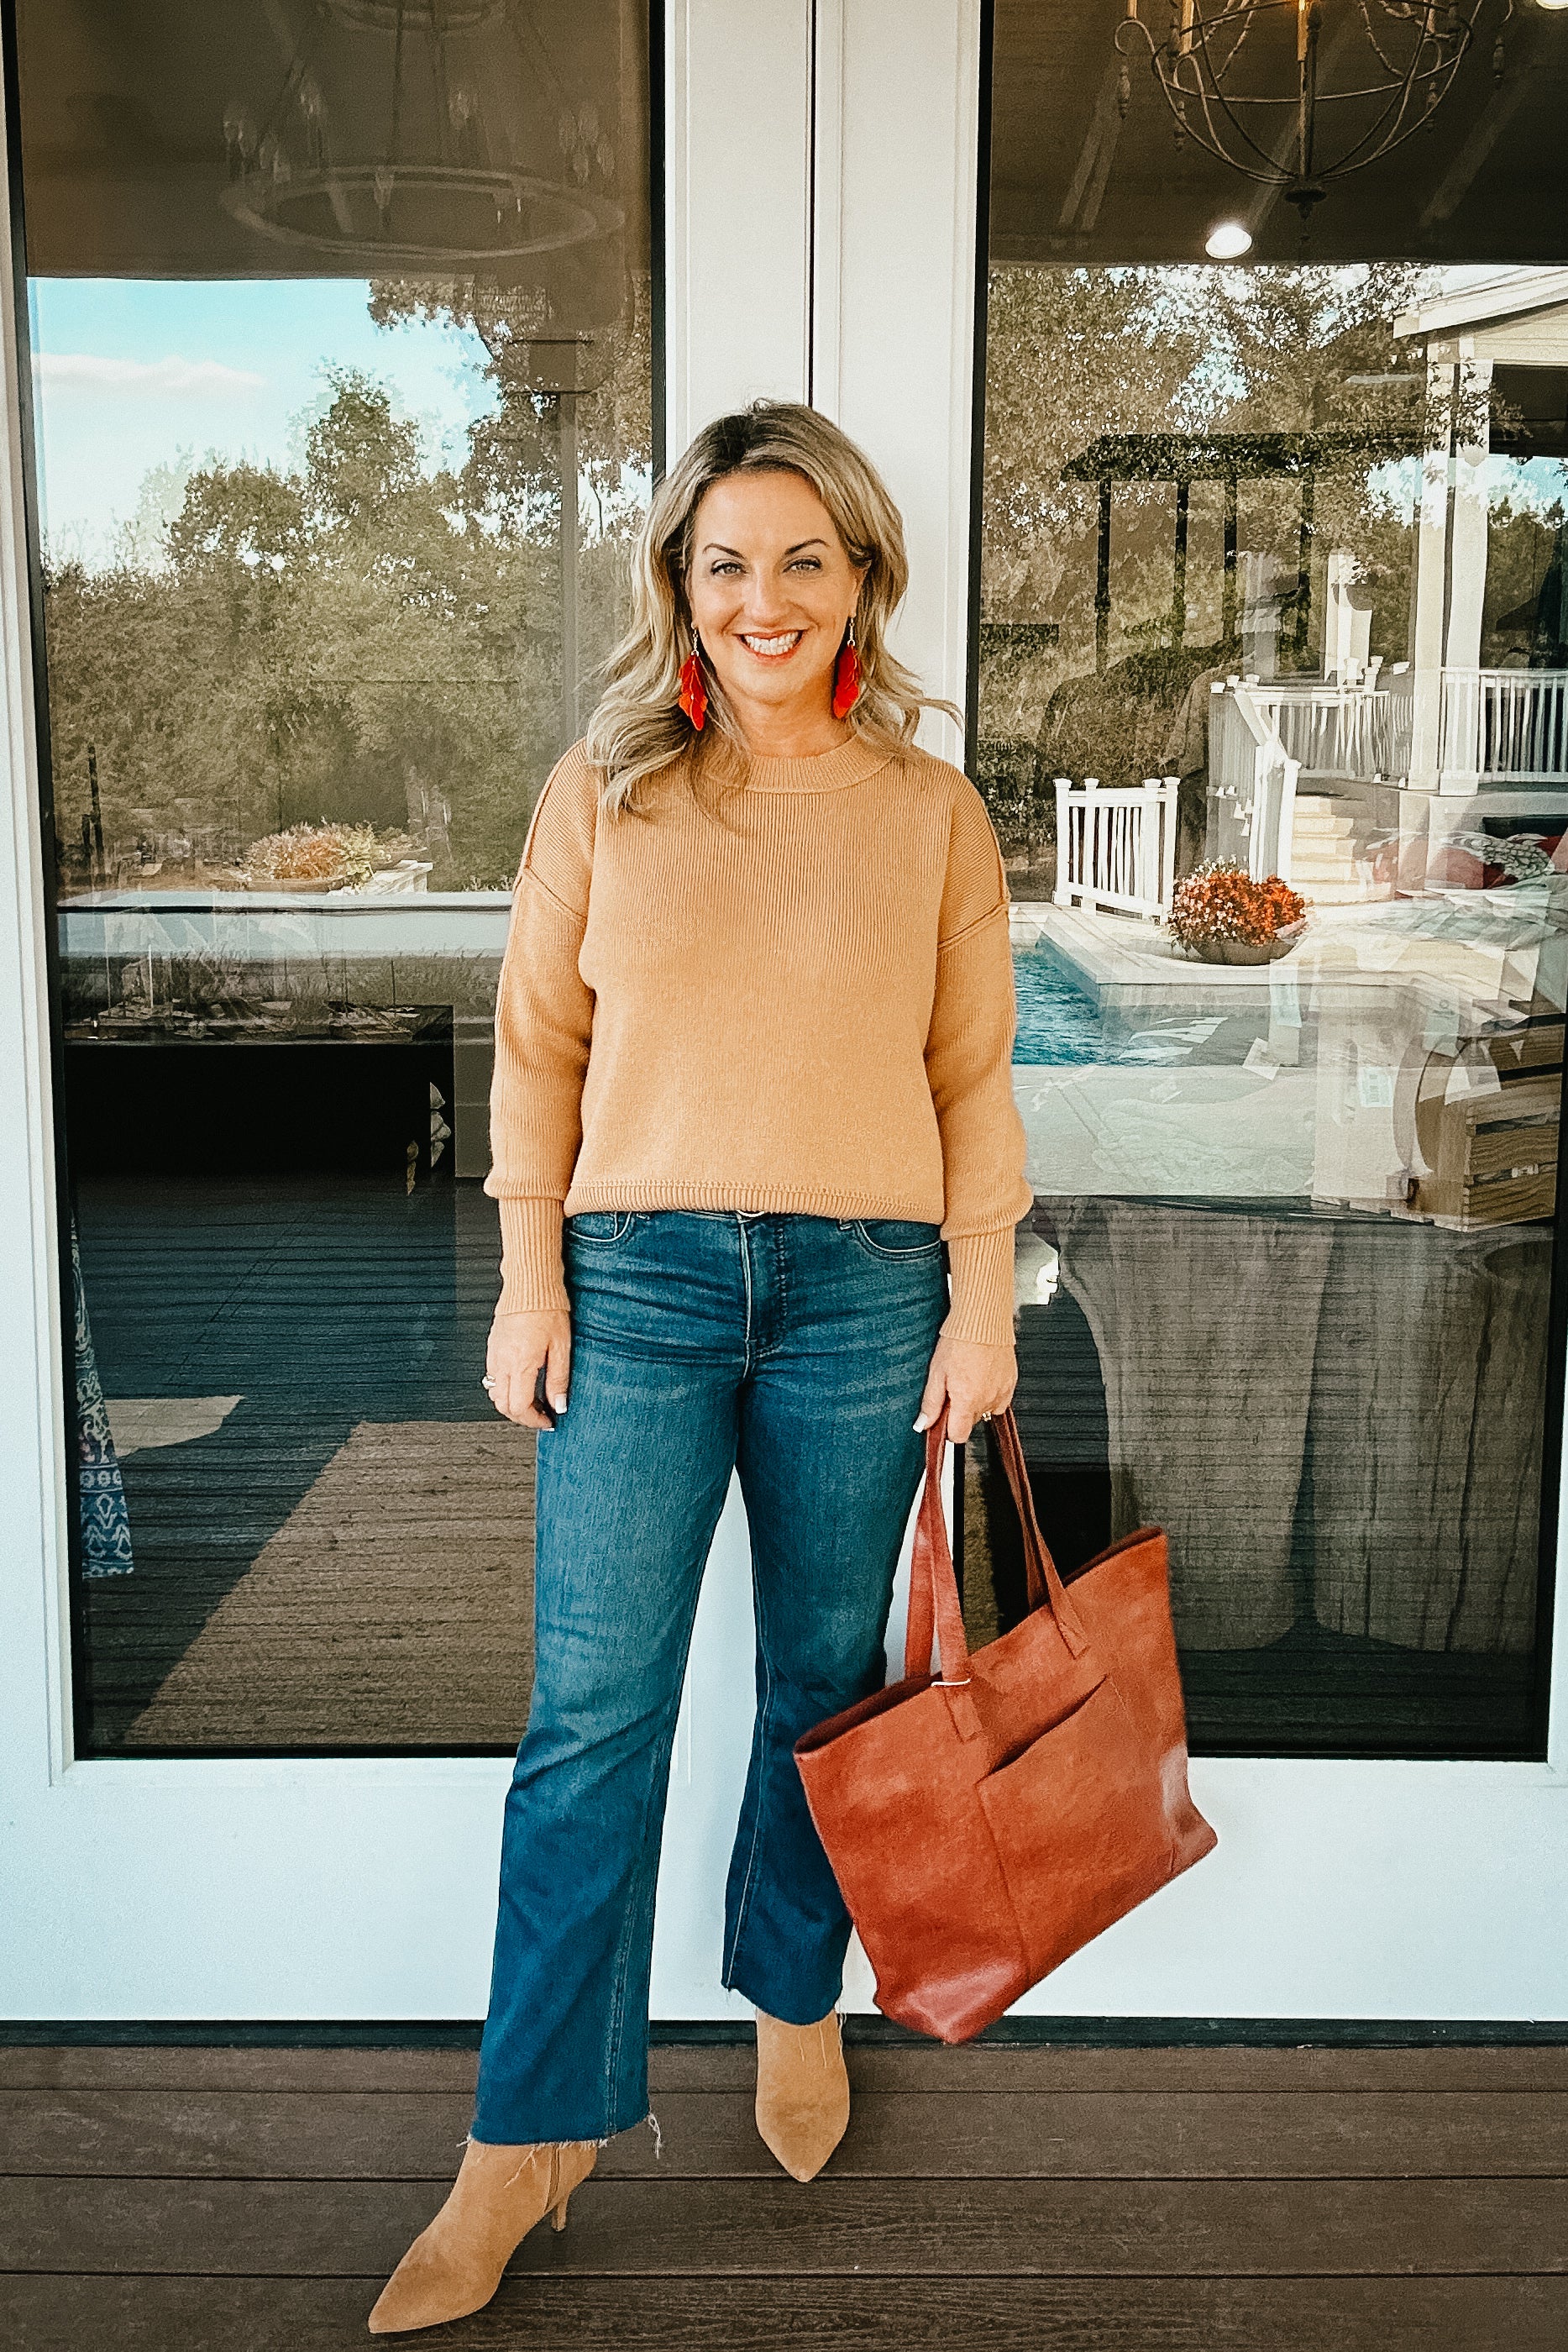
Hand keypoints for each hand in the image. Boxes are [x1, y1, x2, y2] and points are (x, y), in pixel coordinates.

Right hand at [486, 1308, 571, 1430]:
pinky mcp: (492, 1347)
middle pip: (503, 1405)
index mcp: (520, 1363)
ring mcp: (494, 1354)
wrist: (530, 1284)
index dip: (534, 1421)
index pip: (519, 1407)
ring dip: (512, 1403)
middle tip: (541, 1414)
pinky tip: (522, 1382)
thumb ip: (558, 1379)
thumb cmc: (547, 1308)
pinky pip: (493, 1377)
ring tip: (534, 1400)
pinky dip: (505, 1388)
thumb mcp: (561, 1347)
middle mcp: (502, 1361)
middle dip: (522, 1416)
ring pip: (494, 1393)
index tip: (548, 1421)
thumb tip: (559, 1404)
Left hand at [914, 1333, 1015, 1445]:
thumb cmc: (959, 1342)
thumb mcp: (936, 1373)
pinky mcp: (1011, 1383)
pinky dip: (990, 1394)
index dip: (948, 1430)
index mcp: (967, 1401)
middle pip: (970, 1422)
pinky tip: (981, 1378)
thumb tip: (924, 1424)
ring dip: (975, 1402)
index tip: (943, 1418)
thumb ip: (931, 1403)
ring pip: (985, 1410)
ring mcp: (1002, 1392)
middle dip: (959, 1411)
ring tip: (968, 1378)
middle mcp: (987, 1400)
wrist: (983, 1322)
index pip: (958, 1435)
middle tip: (953, 1388)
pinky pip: (1000, 1400)